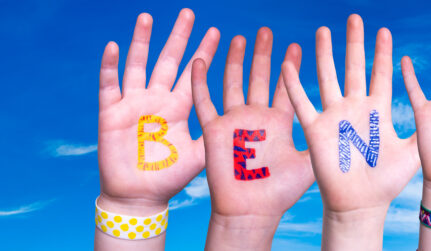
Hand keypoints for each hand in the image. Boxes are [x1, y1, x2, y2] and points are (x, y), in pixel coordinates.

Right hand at [96, 9, 217, 248]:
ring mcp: (134, 104)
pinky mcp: (111, 113)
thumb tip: (253, 128)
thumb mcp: (202, 156)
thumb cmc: (171, 179)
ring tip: (147, 16)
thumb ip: (219, 138)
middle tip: (189, 12)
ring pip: (138, 64)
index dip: (205, 53)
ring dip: (142, 41)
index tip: (219, 32)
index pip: (195, 73)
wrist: (139, 197)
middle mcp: (158, 100)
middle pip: (169, 61)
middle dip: (179, 37)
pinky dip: (111, 66)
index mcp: (181, 107)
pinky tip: (114, 46)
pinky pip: (110, 84)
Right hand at [191, 28, 314, 249]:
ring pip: (234, 82)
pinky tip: (199, 60)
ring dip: (235, 60)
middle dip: (263, 54)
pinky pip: (204, 102)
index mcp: (281, 122)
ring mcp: (235, 121)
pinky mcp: (214, 130)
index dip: (291, 66)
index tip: (297, 43)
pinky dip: (200, 82)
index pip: (287, 87)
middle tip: (266, 30)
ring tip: (239, 37)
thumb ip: (324, 141)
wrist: (251, 210)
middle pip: (260, 78)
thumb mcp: (309, 162)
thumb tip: (355, 128)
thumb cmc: (280, 192)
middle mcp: (258, 117)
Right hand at [281, 14, 418, 249]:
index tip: (384, 30)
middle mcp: (355, 108)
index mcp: (378, 109)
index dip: (382, 52)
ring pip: (328, 78)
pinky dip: (294, 86)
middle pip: (354, 68)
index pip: (380, 73)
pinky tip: (288, 66)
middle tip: (355, 17)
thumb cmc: (387, 181)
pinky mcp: (316, 131)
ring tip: (324, 30)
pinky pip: (303, 105)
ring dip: (325, 55)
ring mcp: (335, 117)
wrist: (361, 204)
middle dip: (355, 43)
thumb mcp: (412, 151)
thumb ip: (424, 130)